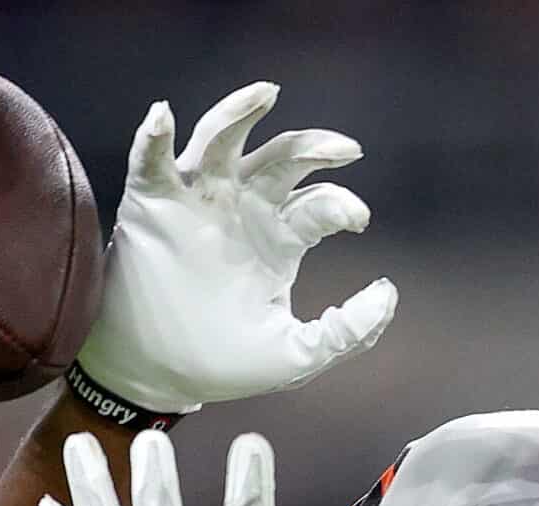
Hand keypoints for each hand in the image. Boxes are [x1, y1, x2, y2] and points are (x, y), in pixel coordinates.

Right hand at [74, 83, 397, 414]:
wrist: (156, 379)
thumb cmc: (222, 363)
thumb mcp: (295, 355)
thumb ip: (346, 333)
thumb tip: (386, 294)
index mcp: (279, 238)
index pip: (319, 202)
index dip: (344, 205)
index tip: (359, 220)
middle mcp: (243, 209)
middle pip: (283, 157)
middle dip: (315, 146)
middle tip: (346, 150)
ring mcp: (198, 202)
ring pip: (223, 140)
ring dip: (241, 112)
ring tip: (267, 94)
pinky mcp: (153, 205)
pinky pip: (151, 160)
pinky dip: (154, 135)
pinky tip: (163, 115)